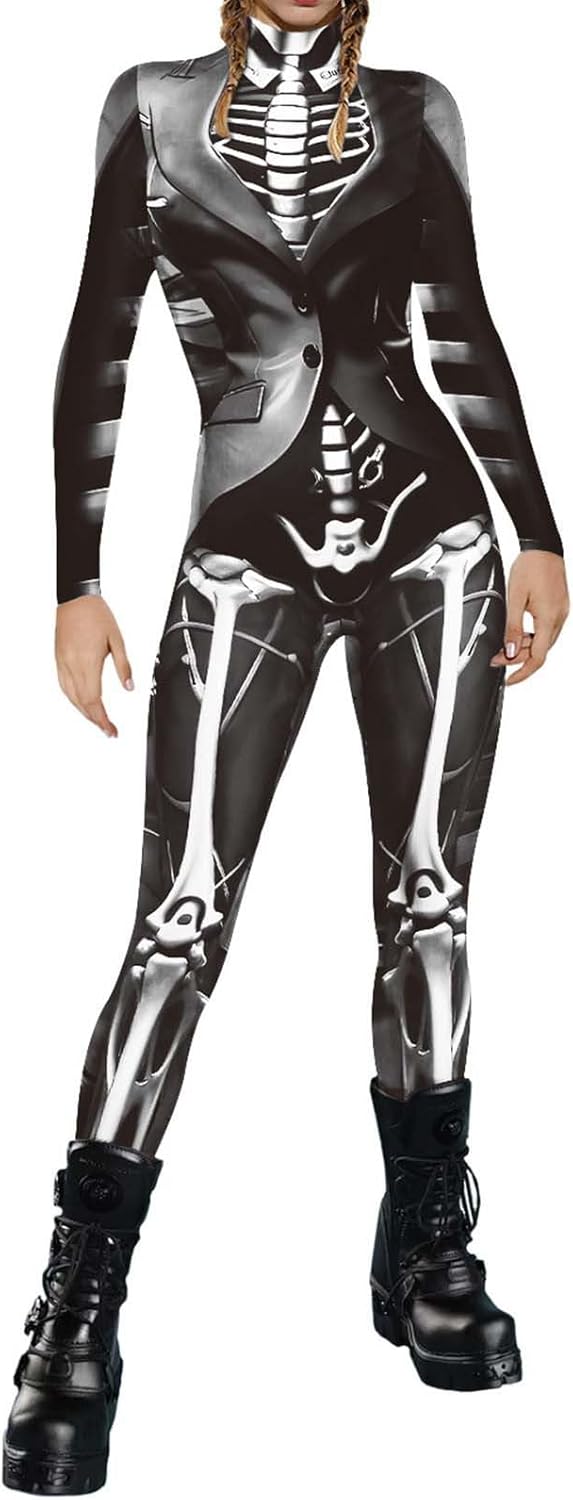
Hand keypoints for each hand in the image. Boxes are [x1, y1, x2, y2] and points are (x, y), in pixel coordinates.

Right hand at [55, 594, 133, 735]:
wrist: (76, 599)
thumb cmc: (96, 615)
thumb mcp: (117, 640)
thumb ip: (124, 666)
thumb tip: (129, 687)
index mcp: (88, 662)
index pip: (94, 700)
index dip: (102, 719)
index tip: (111, 729)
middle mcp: (72, 665)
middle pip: (82, 703)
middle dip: (95, 720)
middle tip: (108, 730)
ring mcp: (63, 663)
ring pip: (71, 697)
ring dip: (84, 712)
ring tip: (97, 721)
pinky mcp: (59, 660)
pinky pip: (64, 687)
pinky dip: (73, 700)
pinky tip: (81, 703)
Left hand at [489, 550, 569, 684]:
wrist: (543, 547)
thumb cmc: (530, 566)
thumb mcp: (515, 599)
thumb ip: (512, 628)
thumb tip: (509, 652)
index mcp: (548, 619)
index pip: (537, 658)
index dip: (522, 672)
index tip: (509, 679)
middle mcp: (558, 619)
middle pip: (539, 651)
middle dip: (517, 659)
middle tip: (496, 658)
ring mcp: (560, 614)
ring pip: (543, 642)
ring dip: (524, 647)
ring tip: (504, 644)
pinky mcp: (558, 608)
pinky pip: (546, 630)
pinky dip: (531, 636)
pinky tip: (519, 633)